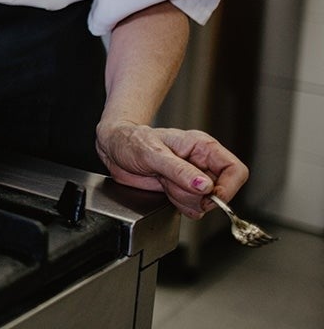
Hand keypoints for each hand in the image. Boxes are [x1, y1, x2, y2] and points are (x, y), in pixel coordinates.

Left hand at [96, 120, 249, 217]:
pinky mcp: (183, 192)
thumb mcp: (153, 153)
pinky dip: (177, 203)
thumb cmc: (131, 140)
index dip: (228, 187)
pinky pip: (191, 209)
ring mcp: (193, 180)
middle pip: (220, 192)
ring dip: (182, 198)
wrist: (114, 147)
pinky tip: (163, 188)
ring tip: (164, 180)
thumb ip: (179, 170)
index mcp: (202, 147)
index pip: (235, 170)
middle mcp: (202, 164)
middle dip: (195, 194)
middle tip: (171, 181)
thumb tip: (205, 186)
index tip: (209, 195)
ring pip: (204, 204)